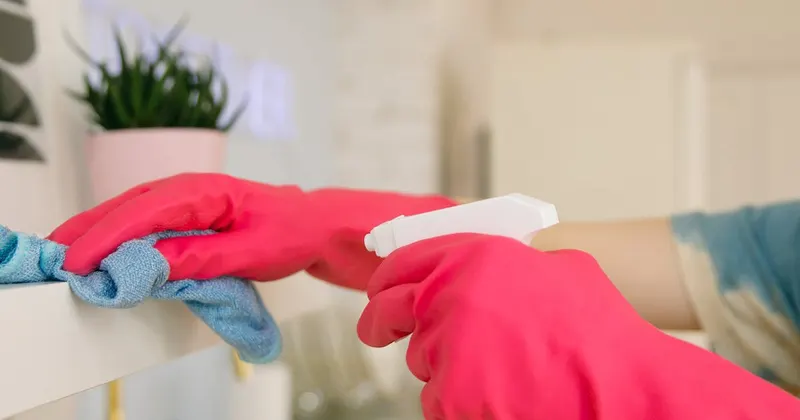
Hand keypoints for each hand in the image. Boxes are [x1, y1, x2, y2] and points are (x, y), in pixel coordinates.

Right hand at [48, 173, 454, 288]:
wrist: (315, 225)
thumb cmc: (292, 233)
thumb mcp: (252, 252)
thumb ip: (202, 257)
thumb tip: (151, 265)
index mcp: (206, 191)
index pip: (147, 213)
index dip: (109, 238)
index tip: (80, 262)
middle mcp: (190, 187)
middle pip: (128, 206)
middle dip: (90, 230)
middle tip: (54, 257)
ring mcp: (187, 197)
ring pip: (131, 210)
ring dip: (98, 229)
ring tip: (65, 251)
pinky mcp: (187, 212)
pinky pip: (144, 218)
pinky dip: (119, 231)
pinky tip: (102, 246)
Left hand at [358, 234, 799, 418]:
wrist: (620, 387)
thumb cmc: (599, 331)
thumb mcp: (561, 269)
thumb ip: (513, 261)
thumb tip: (495, 267)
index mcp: (473, 256)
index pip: (402, 262)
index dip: (387, 278)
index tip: (380, 290)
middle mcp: (450, 297)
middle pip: (389, 311)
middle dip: (380, 322)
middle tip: (379, 330)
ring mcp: (446, 348)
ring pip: (421, 360)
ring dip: (442, 365)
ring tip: (493, 370)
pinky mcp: (449, 397)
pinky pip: (436, 399)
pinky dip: (457, 402)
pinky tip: (496, 395)